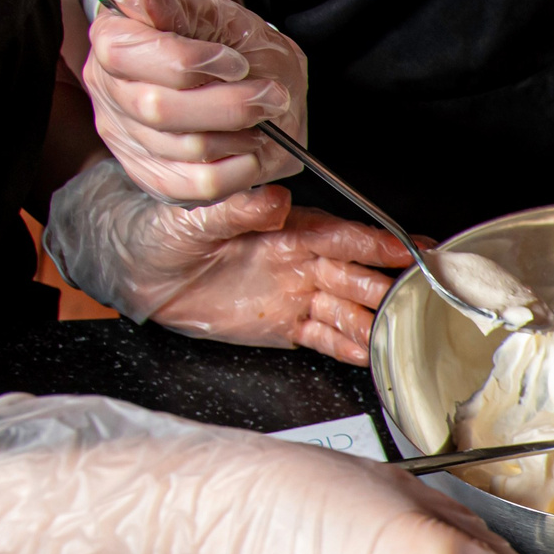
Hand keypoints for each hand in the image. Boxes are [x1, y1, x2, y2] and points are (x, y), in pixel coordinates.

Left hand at [44, 160, 412, 364]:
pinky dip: (346, 346)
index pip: (337, 235)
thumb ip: (236, 209)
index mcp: (282, 229)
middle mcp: (297, 261)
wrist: (137, 275)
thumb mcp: (192, 218)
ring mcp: (294, 293)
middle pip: (353, 273)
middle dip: (387, 284)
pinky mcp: (284, 323)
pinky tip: (367, 353)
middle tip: (417, 296)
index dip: (373, 242)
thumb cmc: (161, 235)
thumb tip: (276, 200)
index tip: (404, 248)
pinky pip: (324, 336)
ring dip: (371, 321)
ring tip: (395, 334)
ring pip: (345, 308)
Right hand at [84, 0, 308, 202]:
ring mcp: (127, 137)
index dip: (187, 60)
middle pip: (157, 109)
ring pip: (183, 150)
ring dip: (239, 139)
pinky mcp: (155, 175)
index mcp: (111, 39)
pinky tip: (253, 154)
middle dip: (227, 105)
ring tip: (263, 122)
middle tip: (270, 96)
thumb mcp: (209, 7)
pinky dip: (238, 174)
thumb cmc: (222, 36)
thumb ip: (171, 2)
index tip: (235, 62)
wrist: (241, 70)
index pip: (125, 54)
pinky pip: (196, 188)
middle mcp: (109, 90)